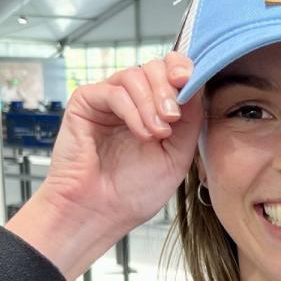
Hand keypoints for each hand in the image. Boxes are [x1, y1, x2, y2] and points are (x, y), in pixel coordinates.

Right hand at [36, 52, 203, 234]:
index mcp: (153, 109)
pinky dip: (132, 110)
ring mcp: (107, 100)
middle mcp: (130, 101)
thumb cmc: (133, 192)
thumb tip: (196, 84)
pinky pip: (114, 91)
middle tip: (172, 119)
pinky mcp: (85, 103)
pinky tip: (140, 133)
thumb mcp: (177, 155)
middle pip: (153, 67)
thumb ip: (191, 119)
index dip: (181, 68)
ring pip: (134, 75)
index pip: (169, 72)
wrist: (101, 213)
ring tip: (156, 134)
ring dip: (151, 103)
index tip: (189, 80)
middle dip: (168, 88)